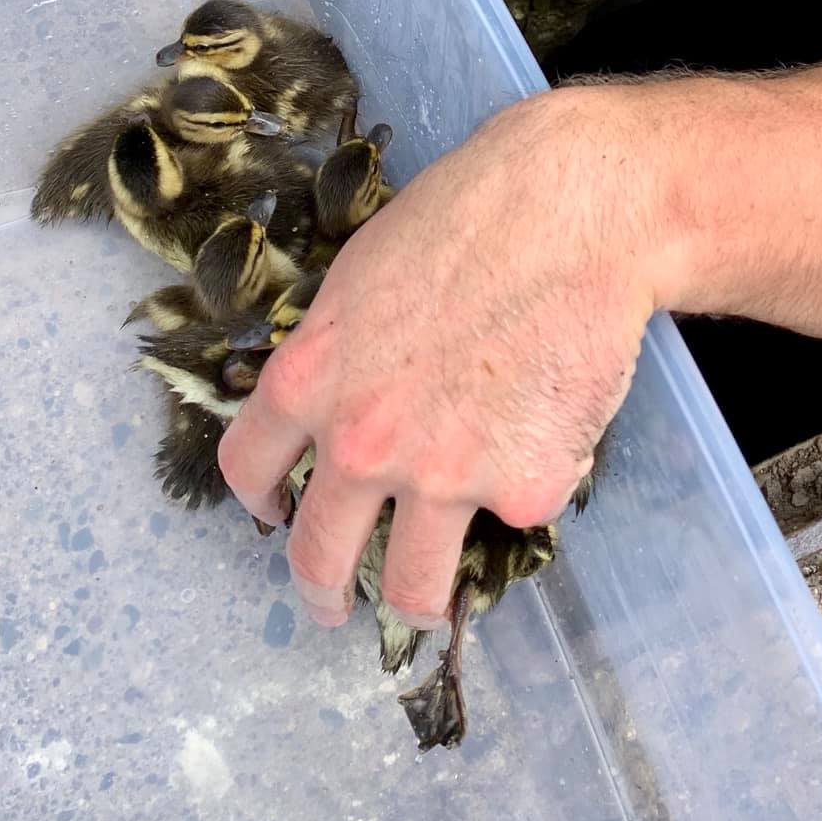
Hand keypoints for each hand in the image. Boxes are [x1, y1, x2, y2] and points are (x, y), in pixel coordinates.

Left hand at [218, 88, 656, 630]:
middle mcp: (364, 445)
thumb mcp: (364, 277)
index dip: (262, 500)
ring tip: (428, 602)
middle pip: (319, 556)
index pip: (249, 468)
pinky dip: (531, 485)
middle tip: (333, 607)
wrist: (572, 213)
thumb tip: (338, 396)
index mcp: (310, 381)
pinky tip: (551, 429)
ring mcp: (444, 478)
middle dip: (323, 594)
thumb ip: (340, 353)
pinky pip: (521, 511)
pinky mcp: (526, 491)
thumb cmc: (470, 217)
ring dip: (417, 601)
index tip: (277, 514)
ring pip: (414, 587)